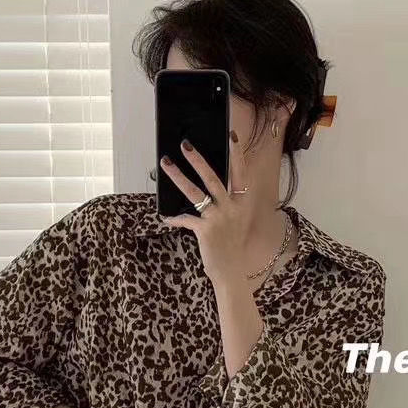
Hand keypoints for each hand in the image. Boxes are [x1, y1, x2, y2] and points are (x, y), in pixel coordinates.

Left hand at [159, 133, 254, 286]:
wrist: (231, 271)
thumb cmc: (231, 244)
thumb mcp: (236, 220)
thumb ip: (227, 203)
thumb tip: (206, 186)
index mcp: (241, 203)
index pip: (240, 173)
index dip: (236, 154)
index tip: (231, 136)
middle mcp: (232, 208)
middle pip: (213, 178)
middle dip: (197, 159)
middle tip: (185, 145)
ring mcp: (219, 219)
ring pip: (196, 193)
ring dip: (178, 176)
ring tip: (166, 164)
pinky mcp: (205, 230)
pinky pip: (185, 219)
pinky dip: (174, 218)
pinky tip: (166, 217)